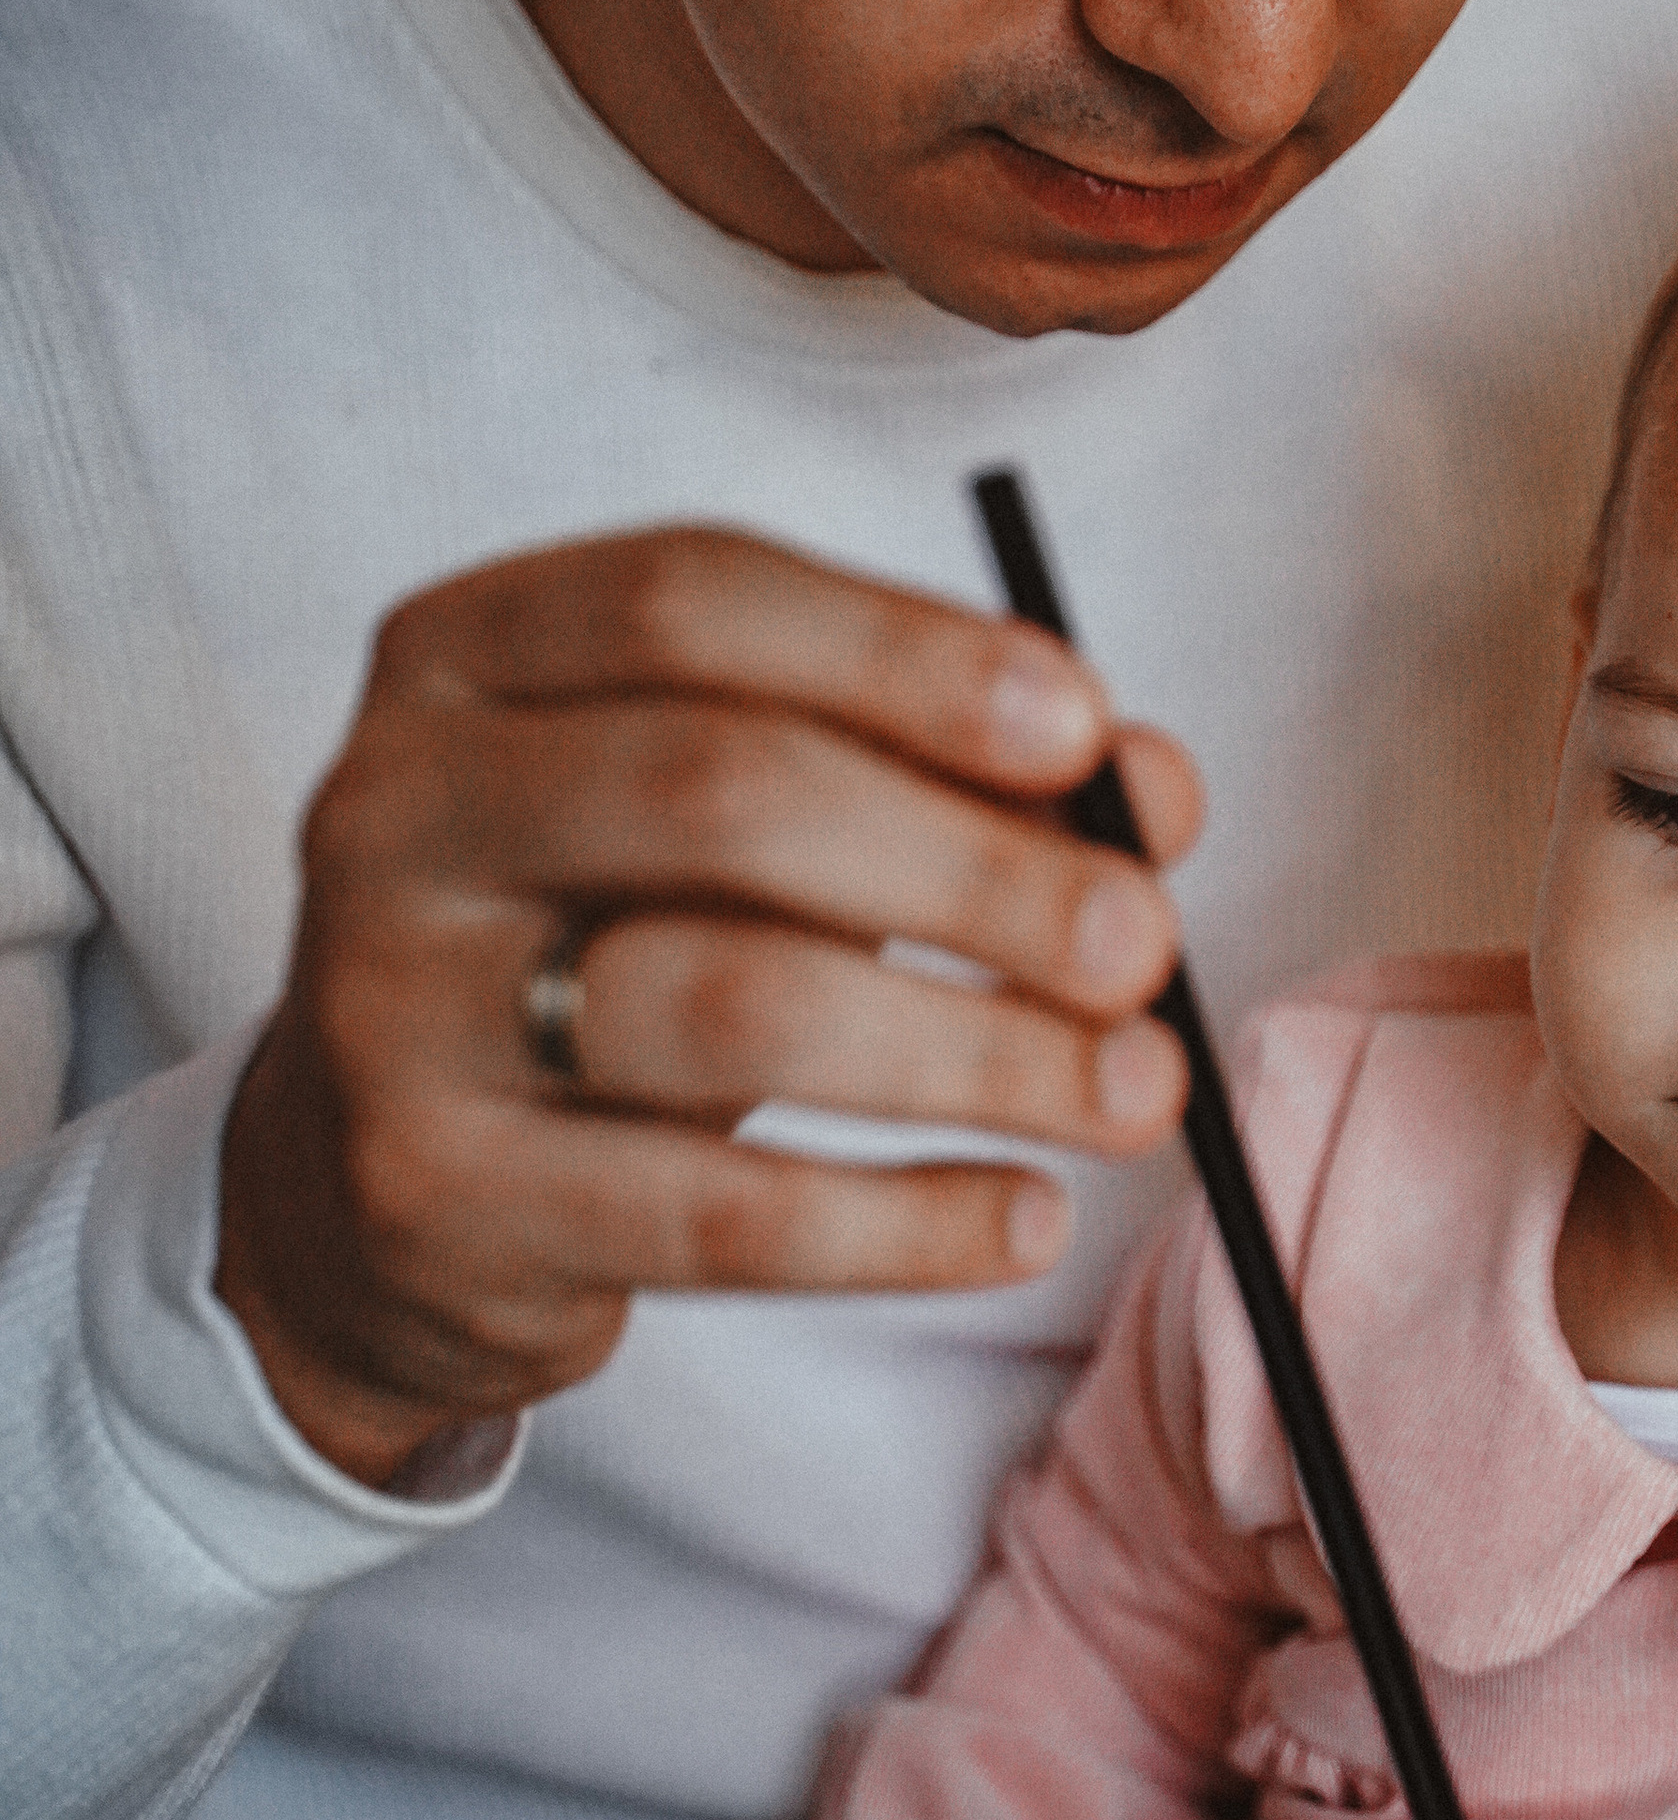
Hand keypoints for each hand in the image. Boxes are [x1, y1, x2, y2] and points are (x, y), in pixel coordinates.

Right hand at [215, 528, 1199, 1483]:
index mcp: (467, 654)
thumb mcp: (744, 828)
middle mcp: (394, 806)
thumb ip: (939, 773)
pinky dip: (907, 1223)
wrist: (385, 1195)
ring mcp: (393, 1007)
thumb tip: (1150, 791)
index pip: (690, 596)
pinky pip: (717, 1216)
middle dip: (973, 869)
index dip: (905, 653)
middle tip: (1144, 942)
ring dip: (978, 1051)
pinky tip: (1026, 1216)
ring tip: (1134, 1093)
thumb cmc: (610, 948)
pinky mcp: (438, 1200)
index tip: (1084, 728)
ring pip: (733, 1005)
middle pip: (721, 791)